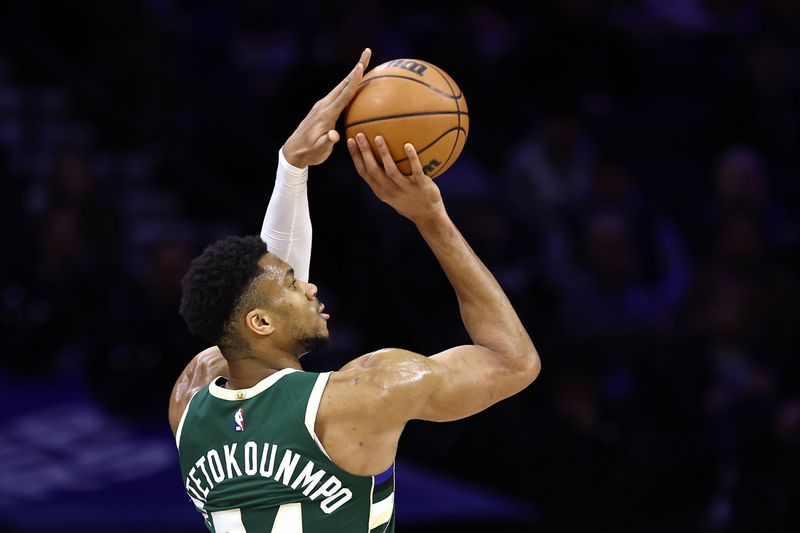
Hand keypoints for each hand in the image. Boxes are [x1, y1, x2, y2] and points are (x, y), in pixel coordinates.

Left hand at [282, 48, 371, 167]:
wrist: (294, 151)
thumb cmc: (309, 152)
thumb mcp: (318, 151)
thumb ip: (326, 142)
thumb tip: (334, 136)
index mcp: (326, 114)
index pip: (344, 94)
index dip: (354, 80)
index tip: (361, 65)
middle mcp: (324, 105)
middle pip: (344, 83)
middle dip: (357, 67)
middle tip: (368, 52)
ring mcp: (323, 105)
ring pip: (342, 86)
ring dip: (354, 74)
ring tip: (365, 61)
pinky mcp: (323, 108)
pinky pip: (340, 94)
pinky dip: (349, 85)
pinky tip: (355, 83)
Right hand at [347, 133, 444, 222]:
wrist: (428, 216)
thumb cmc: (409, 201)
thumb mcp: (392, 193)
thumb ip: (383, 179)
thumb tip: (376, 156)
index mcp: (381, 191)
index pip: (364, 173)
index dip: (355, 157)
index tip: (350, 141)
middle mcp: (390, 190)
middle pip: (373, 170)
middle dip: (364, 152)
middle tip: (359, 135)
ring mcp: (405, 188)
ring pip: (391, 170)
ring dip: (384, 154)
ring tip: (378, 137)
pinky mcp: (421, 185)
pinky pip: (415, 170)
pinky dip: (411, 157)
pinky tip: (408, 145)